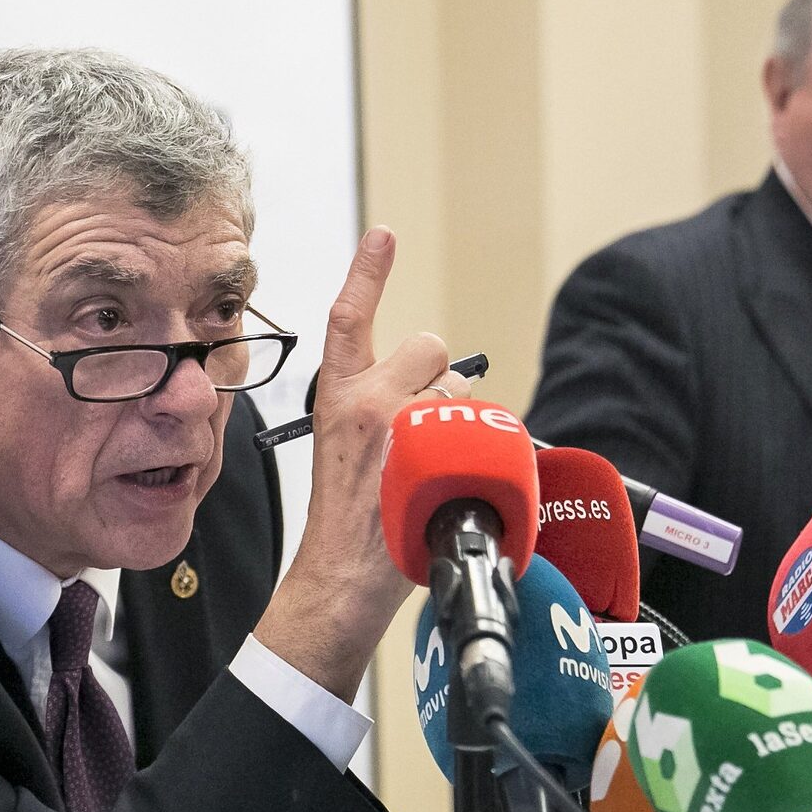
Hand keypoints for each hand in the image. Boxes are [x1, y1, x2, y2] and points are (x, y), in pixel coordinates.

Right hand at [255, 227, 468, 700]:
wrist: (342, 575)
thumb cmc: (351, 521)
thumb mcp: (344, 452)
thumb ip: (376, 412)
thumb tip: (423, 396)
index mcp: (336, 396)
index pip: (348, 318)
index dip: (367, 272)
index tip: (384, 235)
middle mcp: (364, 399)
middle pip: (429, 347)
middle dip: (438, 379)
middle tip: (425, 432)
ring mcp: (397, 422)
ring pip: (458, 386)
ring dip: (458, 417)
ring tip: (435, 464)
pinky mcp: (427, 448)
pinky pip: (475, 422)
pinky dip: (476, 447)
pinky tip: (450, 479)